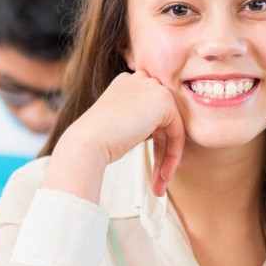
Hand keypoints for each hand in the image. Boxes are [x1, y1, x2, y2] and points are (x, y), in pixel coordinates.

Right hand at [49, 70, 184, 197]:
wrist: (87, 142)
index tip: (155, 167)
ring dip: (168, 159)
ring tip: (161, 185)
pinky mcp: (163, 99)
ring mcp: (153, 87)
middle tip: (160, 179)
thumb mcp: (121, 126)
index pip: (151, 113)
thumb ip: (141, 124)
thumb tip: (166, 138)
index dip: (156, 141)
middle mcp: (141, 80)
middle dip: (163, 152)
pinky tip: (164, 175)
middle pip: (163, 121)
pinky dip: (173, 155)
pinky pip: (177, 131)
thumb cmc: (96, 141)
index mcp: (127, 83)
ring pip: (172, 128)